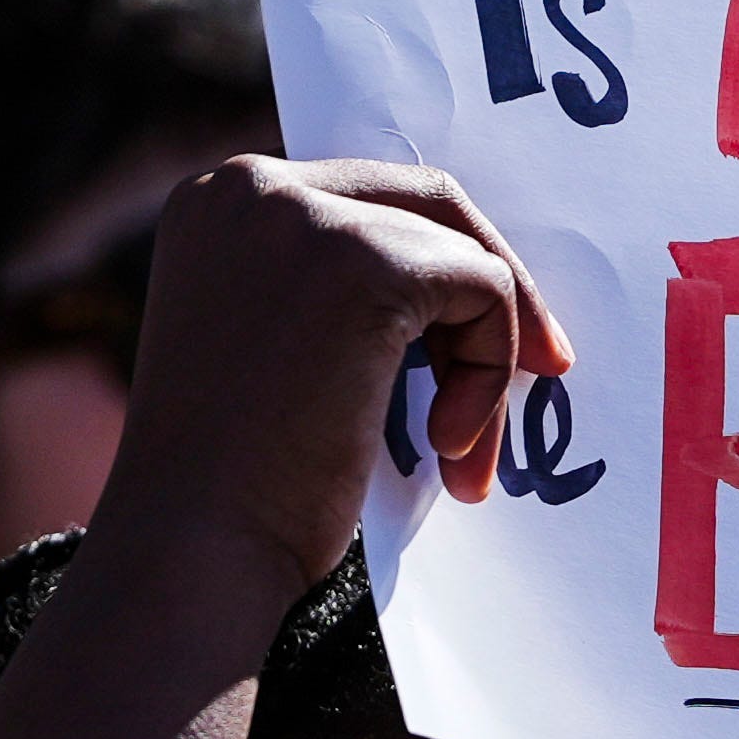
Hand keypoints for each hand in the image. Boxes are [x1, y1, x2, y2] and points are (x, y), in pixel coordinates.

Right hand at [93, 155, 571, 601]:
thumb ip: (329, 294)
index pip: (366, 199)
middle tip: (545, 366)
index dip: (438, 269)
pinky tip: (449, 448)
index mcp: (219, 204)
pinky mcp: (364, 262)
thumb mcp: (268, 351)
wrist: (194, 550)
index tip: (485, 344)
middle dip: (493, 289)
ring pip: (463, 256)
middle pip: (426, 202)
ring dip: (485, 361)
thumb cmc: (233, 487)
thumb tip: (456, 284)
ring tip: (458, 457)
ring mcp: (304, 216)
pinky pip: (485, 292)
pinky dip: (489, 374)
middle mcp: (250, 188)